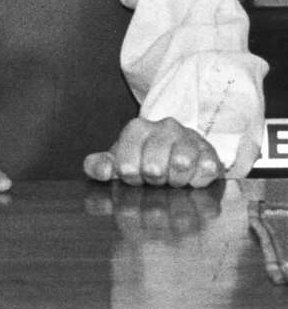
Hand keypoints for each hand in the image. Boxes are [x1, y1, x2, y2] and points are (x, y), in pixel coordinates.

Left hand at [83, 117, 222, 187]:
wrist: (176, 151)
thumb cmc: (142, 158)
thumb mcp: (118, 160)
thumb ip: (99, 165)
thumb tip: (100, 171)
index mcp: (137, 128)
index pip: (127, 165)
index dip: (130, 177)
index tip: (135, 175)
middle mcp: (164, 127)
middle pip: (154, 168)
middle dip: (153, 180)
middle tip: (155, 178)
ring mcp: (189, 137)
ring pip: (181, 165)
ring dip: (175, 180)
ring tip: (172, 179)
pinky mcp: (210, 151)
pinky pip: (207, 169)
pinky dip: (198, 180)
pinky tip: (191, 180)